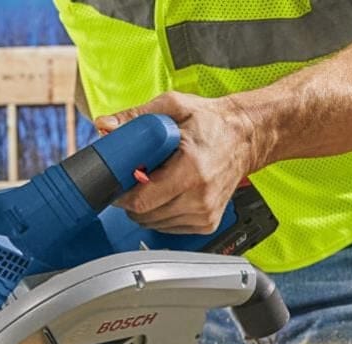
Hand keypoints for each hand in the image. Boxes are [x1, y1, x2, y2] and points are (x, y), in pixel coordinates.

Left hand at [95, 92, 264, 234]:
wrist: (246, 137)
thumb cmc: (212, 123)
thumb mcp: (173, 107)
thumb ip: (136, 116)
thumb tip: (105, 125)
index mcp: (192, 170)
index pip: (141, 201)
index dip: (122, 195)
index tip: (118, 182)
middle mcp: (200, 198)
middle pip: (145, 216)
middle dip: (133, 200)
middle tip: (138, 178)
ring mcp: (206, 214)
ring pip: (155, 225)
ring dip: (147, 208)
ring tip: (157, 183)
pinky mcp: (207, 223)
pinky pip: (170, 228)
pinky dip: (162, 214)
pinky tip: (170, 194)